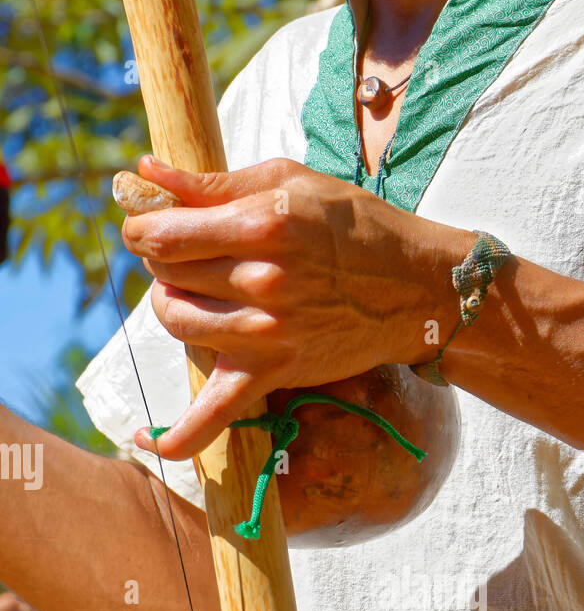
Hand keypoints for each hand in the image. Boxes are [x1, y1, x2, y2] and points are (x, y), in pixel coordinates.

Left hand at [122, 155, 460, 459]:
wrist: (413, 287)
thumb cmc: (353, 225)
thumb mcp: (289, 181)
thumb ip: (213, 181)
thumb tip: (145, 170)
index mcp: (263, 223)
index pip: (165, 233)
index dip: (143, 227)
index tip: (148, 226)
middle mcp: (262, 280)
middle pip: (168, 273)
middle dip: (163, 260)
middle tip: (185, 255)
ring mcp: (266, 332)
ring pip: (177, 321)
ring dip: (171, 306)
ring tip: (191, 295)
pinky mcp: (275, 372)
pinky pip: (216, 414)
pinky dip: (181, 436)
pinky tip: (148, 441)